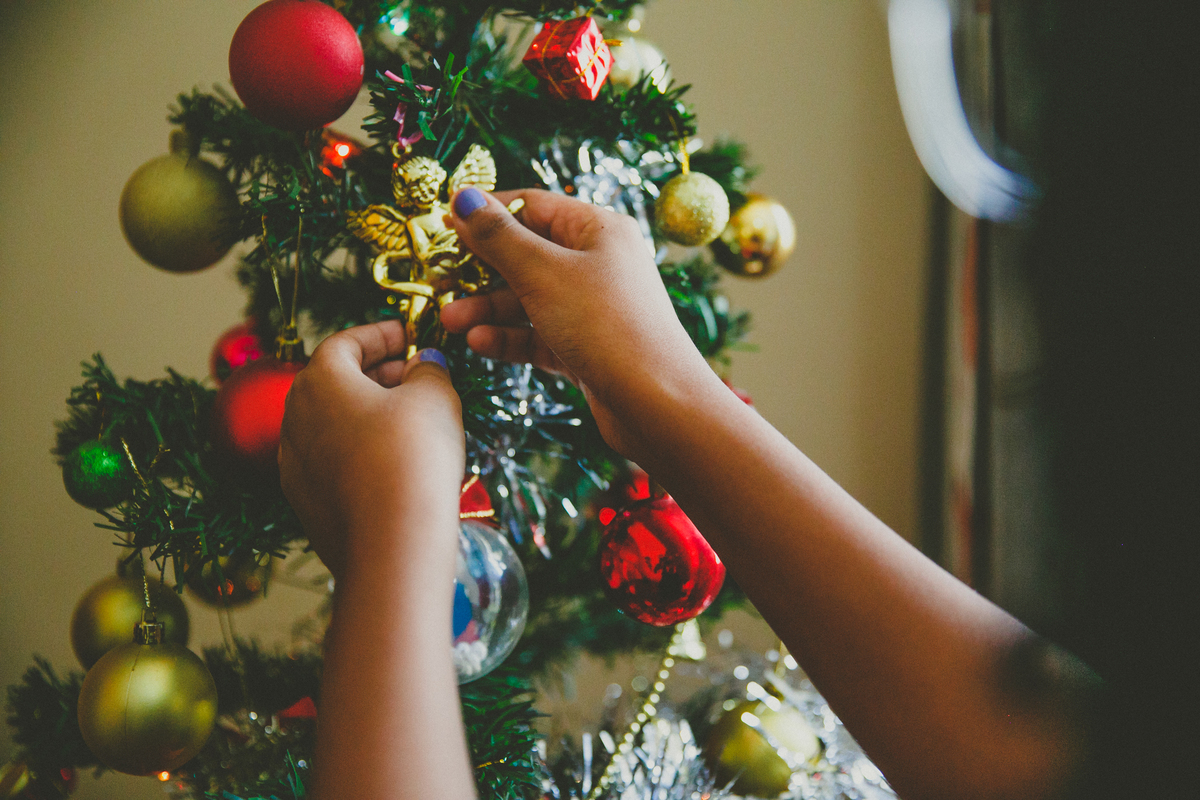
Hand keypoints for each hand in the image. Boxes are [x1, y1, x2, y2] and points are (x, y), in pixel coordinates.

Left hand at [278, 321, 464, 579]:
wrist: (391, 542)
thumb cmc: (412, 455)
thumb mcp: (435, 397)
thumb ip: (428, 370)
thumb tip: (424, 364)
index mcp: (319, 380)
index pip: (345, 342)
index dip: (381, 334)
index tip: (409, 335)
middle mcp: (294, 417)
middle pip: (333, 381)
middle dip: (375, 373)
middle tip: (415, 374)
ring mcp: (294, 464)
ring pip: (330, 424)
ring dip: (366, 414)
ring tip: (409, 419)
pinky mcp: (305, 503)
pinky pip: (331, 462)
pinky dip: (358, 450)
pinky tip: (392, 461)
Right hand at [441, 188, 718, 462]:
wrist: (656, 403)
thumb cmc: (606, 325)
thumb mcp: (543, 273)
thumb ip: (499, 237)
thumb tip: (464, 198)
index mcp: (597, 230)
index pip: (532, 206)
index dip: (486, 213)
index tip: (440, 225)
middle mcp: (598, 264)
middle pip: (526, 255)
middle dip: (479, 271)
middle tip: (438, 281)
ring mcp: (592, 308)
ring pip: (527, 300)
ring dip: (487, 309)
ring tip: (450, 322)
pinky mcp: (586, 349)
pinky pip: (538, 335)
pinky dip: (509, 338)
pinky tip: (480, 344)